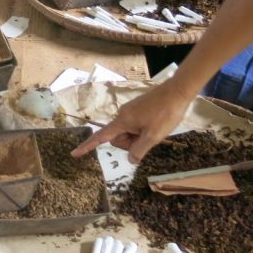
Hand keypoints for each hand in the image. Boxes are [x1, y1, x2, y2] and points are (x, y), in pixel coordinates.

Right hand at [71, 80, 194, 163]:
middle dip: (130, 143)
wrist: (177, 92)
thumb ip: (139, 150)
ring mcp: (130, 112)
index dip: (88, 146)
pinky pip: (134, 126)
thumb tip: (130, 159)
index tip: (74, 154)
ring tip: (154, 131)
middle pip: (117, 138)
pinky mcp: (138, 110)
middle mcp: (123, 115)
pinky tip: (155, 126)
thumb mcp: (153, 136)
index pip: (101, 137)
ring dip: (138, 138)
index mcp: (123, 121)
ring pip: (127, 133)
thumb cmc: (165, 114)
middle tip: (148, 139)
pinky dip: (141, 131)